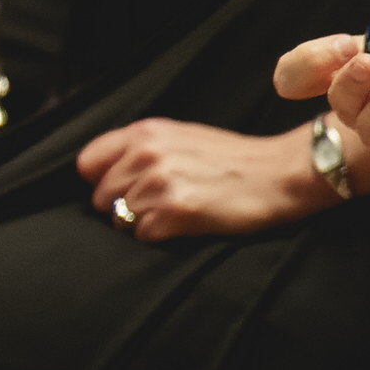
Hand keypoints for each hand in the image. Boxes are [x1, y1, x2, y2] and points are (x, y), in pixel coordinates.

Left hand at [70, 117, 329, 242]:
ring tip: (179, 212)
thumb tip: (100, 175)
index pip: (86, 164)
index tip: (123, 189)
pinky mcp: (177, 210)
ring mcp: (161, 181)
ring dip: (144, 223)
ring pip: (120, 220)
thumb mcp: (179, 138)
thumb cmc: (232, 159)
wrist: (283, 173)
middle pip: (101, 198)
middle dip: (124, 206)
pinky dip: (161, 236)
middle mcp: (147, 154)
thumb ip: (138, 150)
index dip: (101, 181)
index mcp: (144, 133)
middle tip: (162, 204)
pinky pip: (143, 235)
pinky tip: (186, 224)